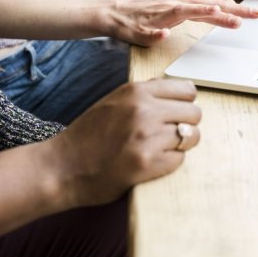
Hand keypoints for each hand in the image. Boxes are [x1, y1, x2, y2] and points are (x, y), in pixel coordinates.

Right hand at [49, 79, 201, 206]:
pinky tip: (153, 163)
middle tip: (170, 135)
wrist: (62, 167)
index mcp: (136, 91)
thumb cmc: (88, 136)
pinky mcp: (147, 164)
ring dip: (182, 145)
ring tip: (163, 150)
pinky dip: (171, 162)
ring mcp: (146, 137)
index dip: (184, 103)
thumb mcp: (113, 102)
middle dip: (187, 125)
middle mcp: (144, 110)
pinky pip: (180, 159)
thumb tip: (176, 92)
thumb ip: (143, 95)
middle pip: (194, 113)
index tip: (177, 113)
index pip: (187, 89)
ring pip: (192, 136)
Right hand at [107, 0, 257, 45]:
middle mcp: (175, 6)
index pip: (215, 6)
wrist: (118, 12)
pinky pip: (150, 33)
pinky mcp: (143, 29)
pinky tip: (164, 35)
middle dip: (228, 13)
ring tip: (214, 12)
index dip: (237, 9)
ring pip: (179, 14)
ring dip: (196, 13)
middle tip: (250, 17)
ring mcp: (160, 17)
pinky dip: (156, 34)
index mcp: (185, 2)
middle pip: (205, 9)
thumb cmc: (149, 6)